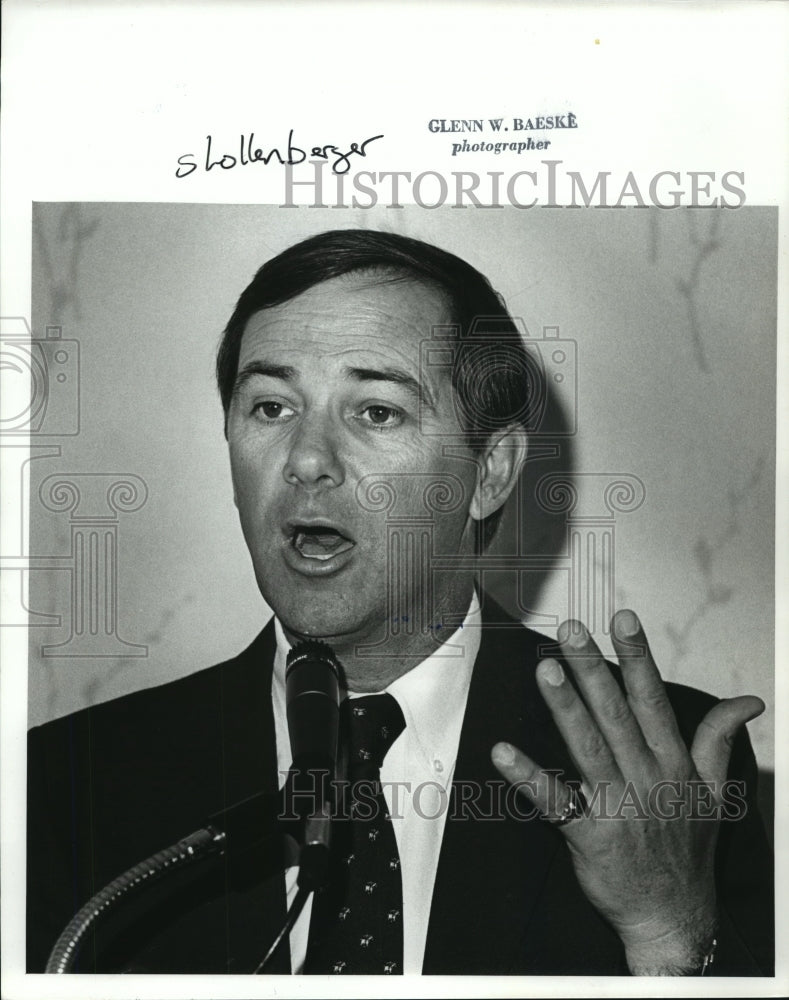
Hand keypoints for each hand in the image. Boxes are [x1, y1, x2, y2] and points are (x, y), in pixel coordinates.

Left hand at [490, 610, 763, 974]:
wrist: (674, 917)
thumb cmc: (688, 849)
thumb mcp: (716, 791)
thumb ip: (720, 739)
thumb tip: (748, 701)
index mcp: (673, 763)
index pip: (653, 700)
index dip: (638, 657)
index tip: (622, 618)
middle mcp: (647, 778)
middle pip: (616, 715)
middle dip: (594, 670)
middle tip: (570, 631)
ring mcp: (618, 807)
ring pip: (589, 748)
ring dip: (566, 709)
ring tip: (546, 671)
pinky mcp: (590, 836)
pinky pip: (557, 803)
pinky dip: (530, 779)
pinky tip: (504, 753)